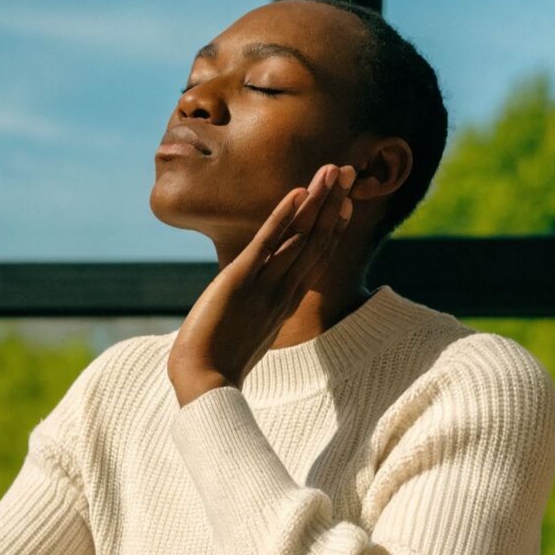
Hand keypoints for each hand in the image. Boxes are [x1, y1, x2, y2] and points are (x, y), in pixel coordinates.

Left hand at [168, 162, 355, 393]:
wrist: (204, 384)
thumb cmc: (217, 364)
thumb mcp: (245, 331)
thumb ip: (255, 313)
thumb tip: (250, 307)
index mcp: (285, 301)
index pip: (316, 257)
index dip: (332, 227)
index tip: (345, 202)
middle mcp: (283, 291)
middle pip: (317, 240)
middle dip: (333, 204)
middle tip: (350, 171)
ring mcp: (266, 285)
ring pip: (300, 237)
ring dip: (317, 201)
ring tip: (334, 170)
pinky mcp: (242, 282)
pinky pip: (267, 244)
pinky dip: (282, 217)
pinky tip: (297, 193)